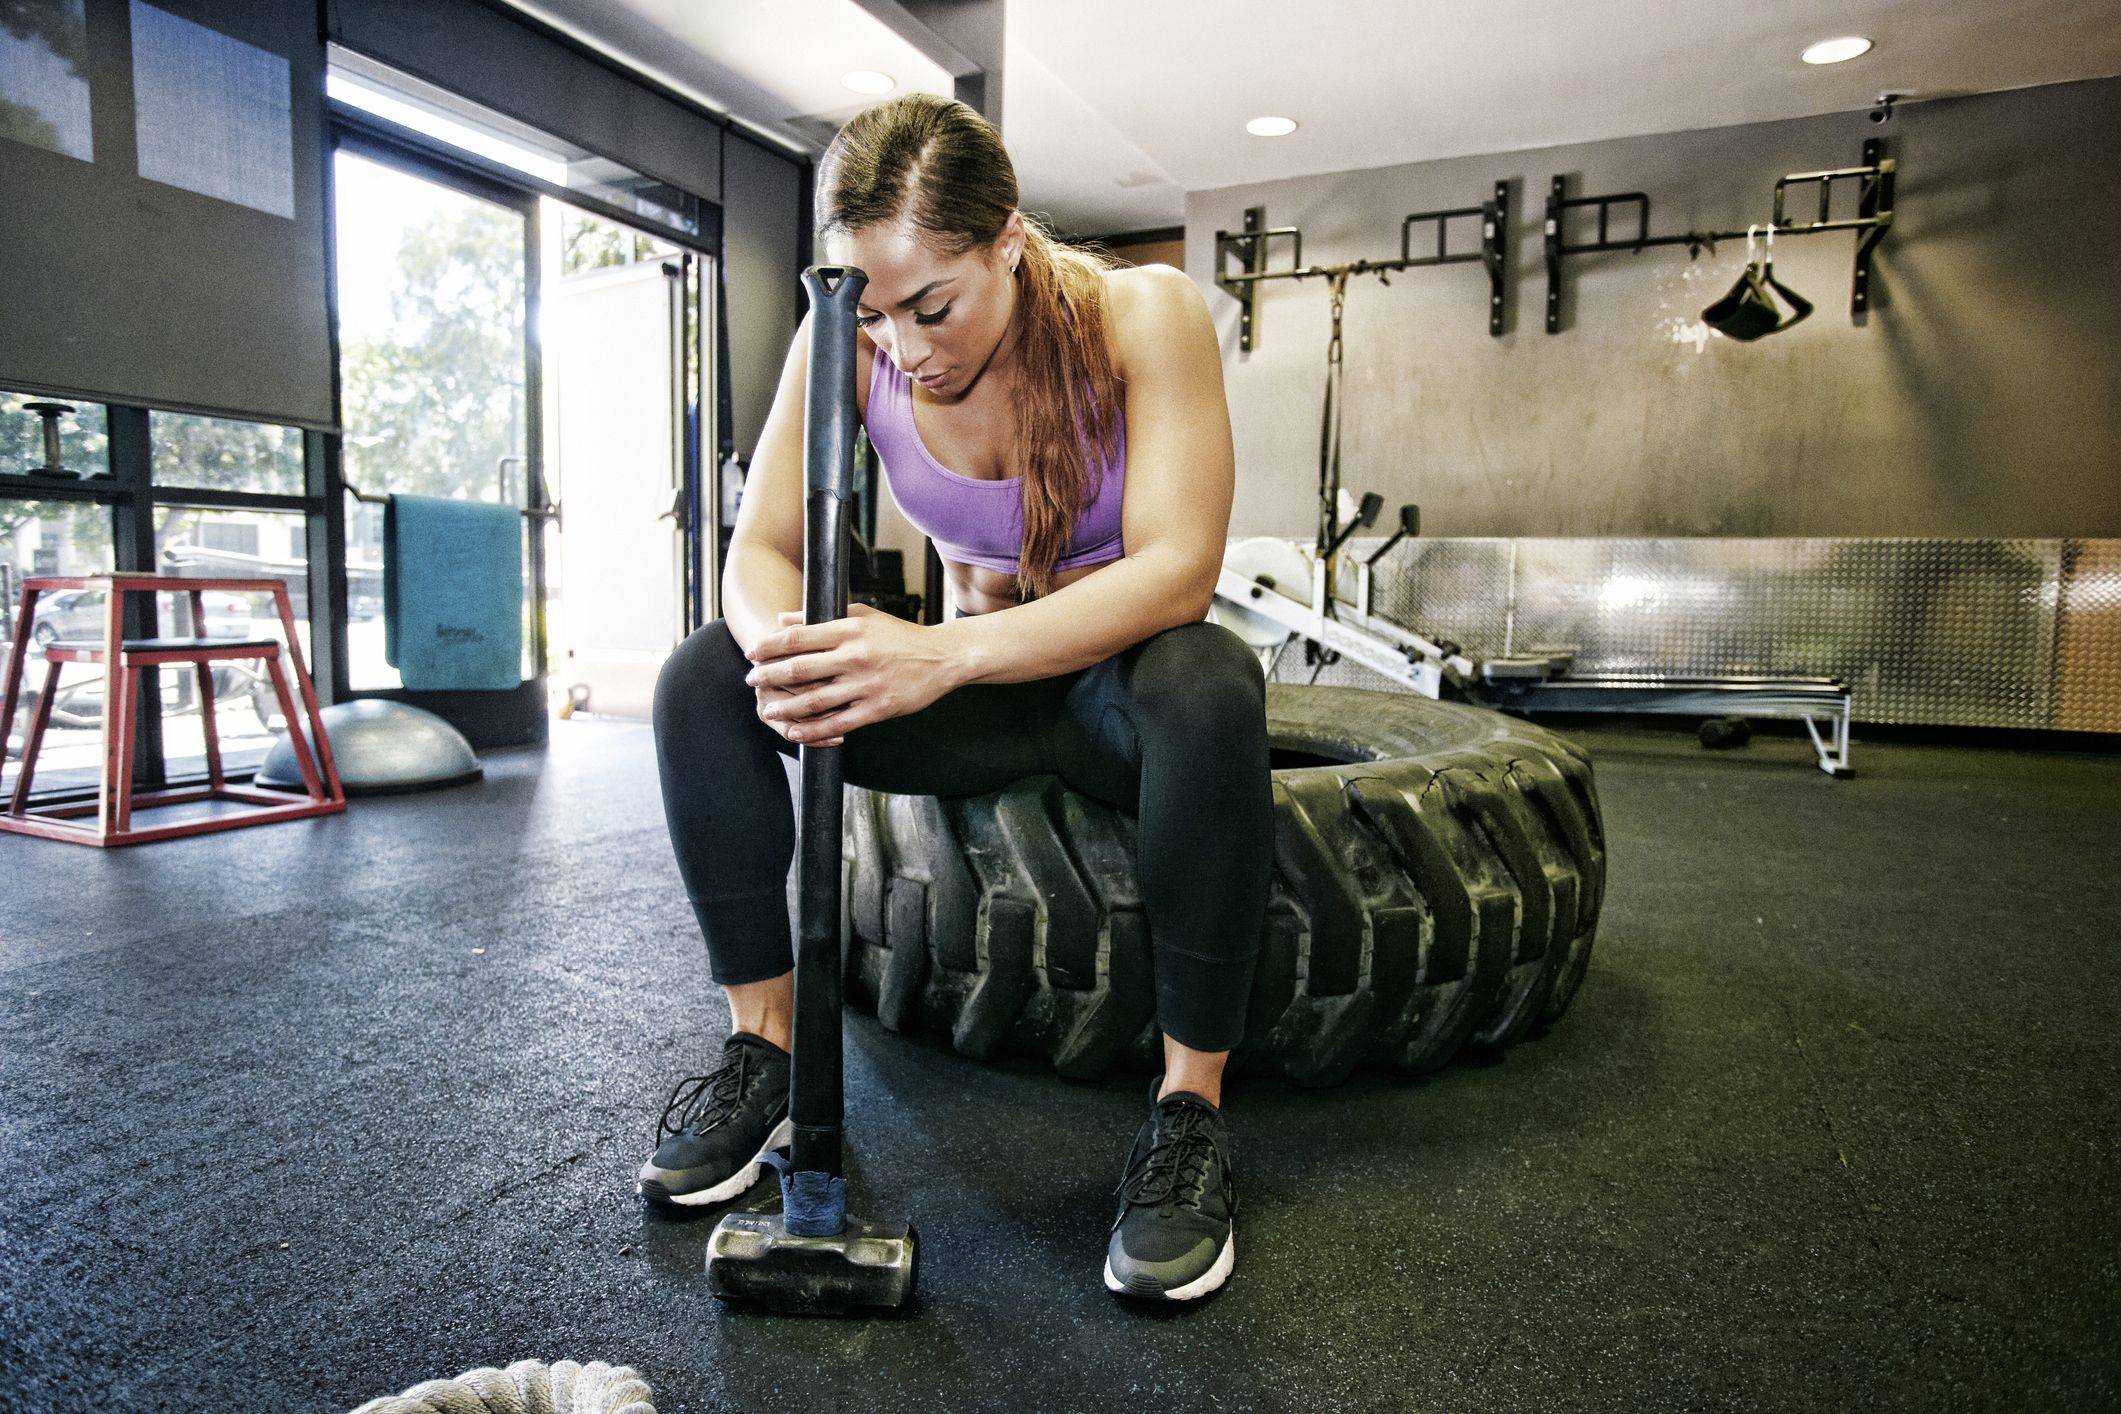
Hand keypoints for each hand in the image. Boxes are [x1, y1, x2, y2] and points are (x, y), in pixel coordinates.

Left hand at [746, 603, 959, 744]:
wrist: (942, 657)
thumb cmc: (899, 635)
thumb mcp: (862, 616)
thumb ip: (820, 616)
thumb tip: (781, 619)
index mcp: (849, 630)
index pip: (798, 638)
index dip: (770, 646)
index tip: (752, 653)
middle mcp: (855, 656)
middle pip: (800, 668)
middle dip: (769, 676)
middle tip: (752, 681)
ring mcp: (866, 685)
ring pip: (815, 700)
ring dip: (786, 707)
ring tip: (768, 709)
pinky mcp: (878, 709)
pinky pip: (838, 723)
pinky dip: (814, 730)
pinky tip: (796, 732)